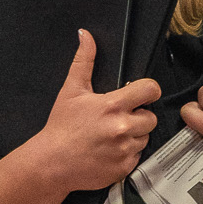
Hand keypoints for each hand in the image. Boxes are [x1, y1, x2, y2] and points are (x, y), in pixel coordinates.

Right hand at [32, 31, 159, 191]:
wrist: (51, 163)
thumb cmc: (60, 127)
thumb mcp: (71, 90)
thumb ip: (84, 61)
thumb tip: (86, 36)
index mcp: (113, 106)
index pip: (150, 90)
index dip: (148, 90)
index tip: (141, 94)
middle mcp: (122, 127)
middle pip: (151, 117)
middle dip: (139, 116)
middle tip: (119, 118)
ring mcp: (124, 149)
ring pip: (145, 138)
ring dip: (134, 136)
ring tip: (112, 135)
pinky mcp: (124, 168)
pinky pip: (137, 157)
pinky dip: (127, 154)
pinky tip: (110, 150)